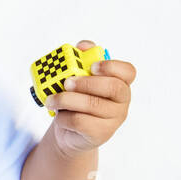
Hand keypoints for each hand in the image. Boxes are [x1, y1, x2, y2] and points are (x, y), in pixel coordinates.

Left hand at [46, 38, 136, 157]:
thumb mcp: (79, 79)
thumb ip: (82, 59)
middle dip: (86, 82)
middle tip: (67, 82)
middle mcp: (122, 101)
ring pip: (91, 104)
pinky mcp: (101, 134)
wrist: (70, 133)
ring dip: (65, 100)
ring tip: (52, 99)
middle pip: (112, 87)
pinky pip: (79, 121)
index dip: (112, 66)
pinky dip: (63, 117)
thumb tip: (83, 45)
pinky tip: (59, 115)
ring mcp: (114, 119)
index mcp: (120, 83)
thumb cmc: (77, 101)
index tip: (92, 66)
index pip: (128, 71)